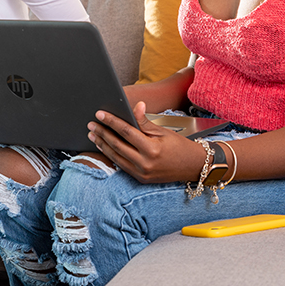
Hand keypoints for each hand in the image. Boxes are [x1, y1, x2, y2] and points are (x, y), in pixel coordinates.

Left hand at [87, 101, 205, 183]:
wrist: (193, 167)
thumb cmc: (180, 147)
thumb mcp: (163, 131)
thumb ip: (144, 121)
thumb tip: (135, 106)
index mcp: (152, 149)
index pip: (126, 131)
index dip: (112, 121)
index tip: (100, 114)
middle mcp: (145, 163)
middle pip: (117, 145)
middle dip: (102, 133)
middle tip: (91, 124)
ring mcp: (142, 173)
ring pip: (116, 157)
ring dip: (103, 145)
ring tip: (93, 134)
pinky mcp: (140, 179)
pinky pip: (122, 165)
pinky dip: (112, 155)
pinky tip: (104, 146)